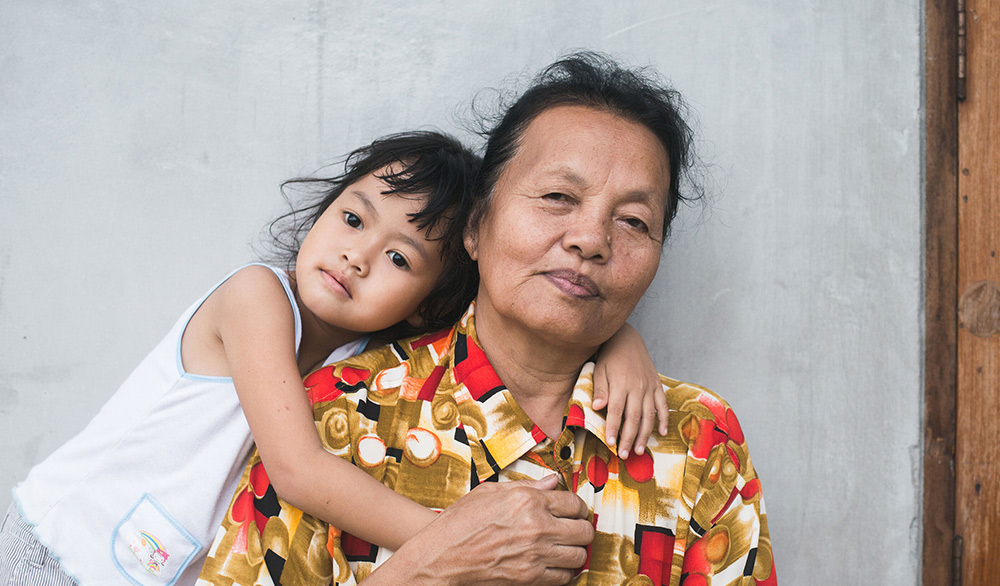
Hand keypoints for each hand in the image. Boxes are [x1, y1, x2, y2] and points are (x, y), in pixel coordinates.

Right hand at [365, 476, 593, 585]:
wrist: (441, 556)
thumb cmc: (460, 523)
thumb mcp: (490, 492)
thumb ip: (526, 486)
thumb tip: (552, 482)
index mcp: (528, 500)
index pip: (574, 503)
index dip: (578, 508)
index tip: (575, 512)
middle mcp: (536, 526)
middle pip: (583, 530)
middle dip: (582, 530)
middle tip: (574, 531)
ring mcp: (535, 554)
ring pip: (578, 556)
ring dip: (575, 552)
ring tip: (565, 549)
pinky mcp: (530, 578)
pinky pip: (563, 578)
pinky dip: (564, 573)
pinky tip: (555, 566)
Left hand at [593, 323, 667, 458]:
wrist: (627, 339)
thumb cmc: (609, 357)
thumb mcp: (599, 370)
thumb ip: (600, 389)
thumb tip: (597, 407)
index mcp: (621, 384)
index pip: (616, 411)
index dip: (613, 428)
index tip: (610, 443)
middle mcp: (637, 387)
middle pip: (634, 418)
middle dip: (628, 438)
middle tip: (624, 454)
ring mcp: (649, 387)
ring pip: (649, 415)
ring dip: (645, 435)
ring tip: (639, 450)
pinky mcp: (658, 385)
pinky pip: (663, 405)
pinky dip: (664, 419)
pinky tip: (662, 433)